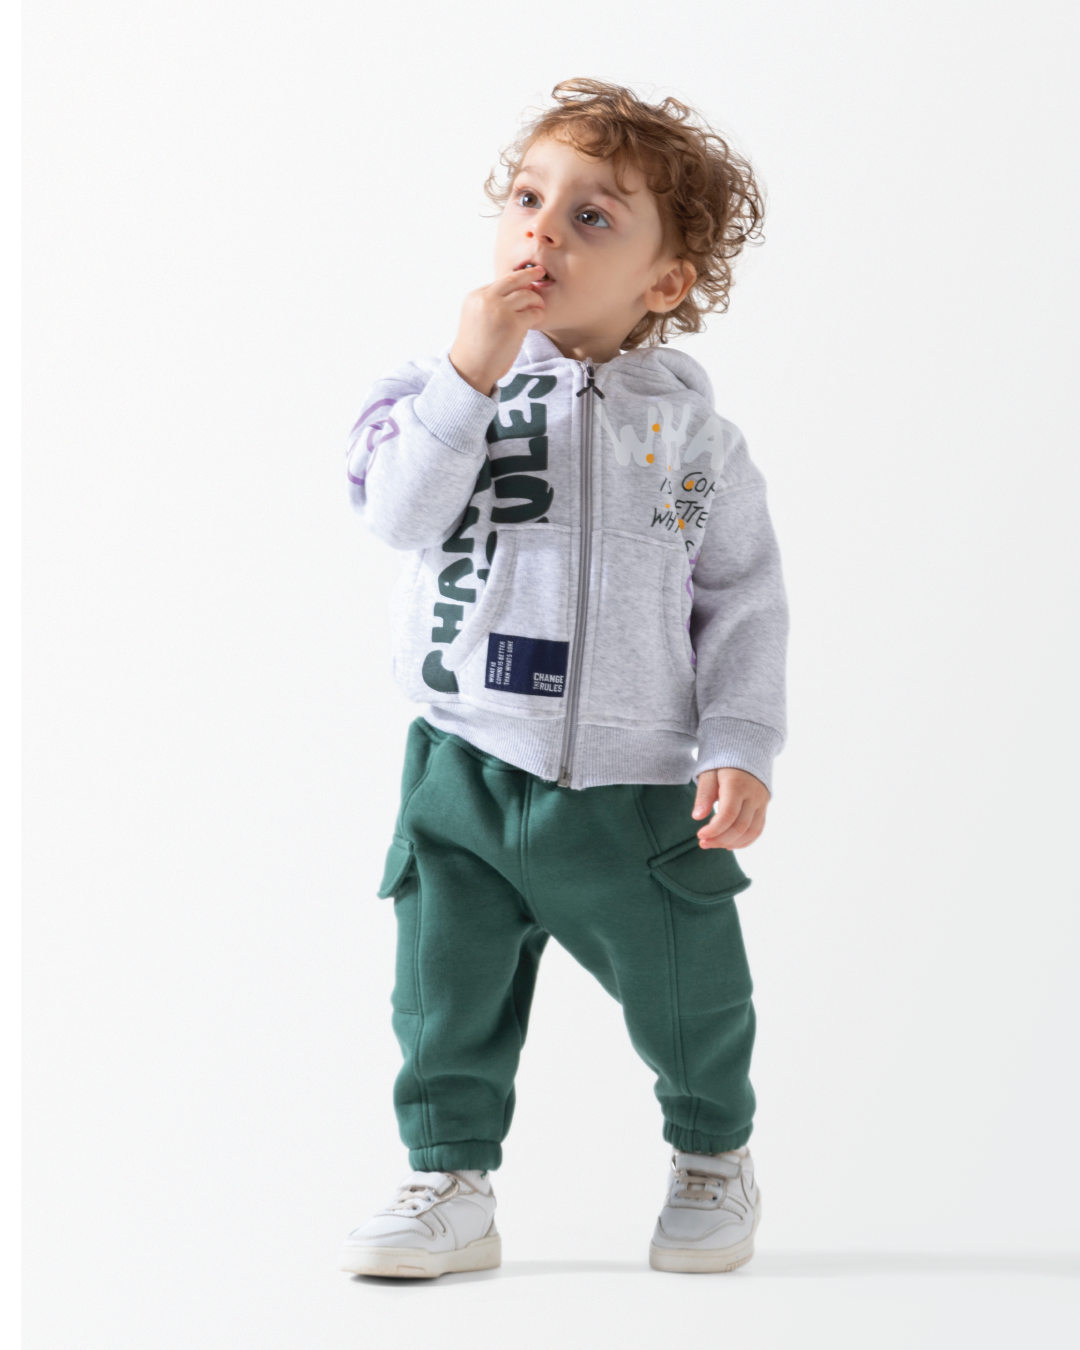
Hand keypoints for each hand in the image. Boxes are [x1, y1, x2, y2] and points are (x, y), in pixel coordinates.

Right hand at [449, 266, 547, 394]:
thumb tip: (515, 293)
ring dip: (536, 300)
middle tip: (540, 271)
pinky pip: (534, 313)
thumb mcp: (476, 318)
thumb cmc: (476, 348)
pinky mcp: (514, 323)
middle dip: (529, 274)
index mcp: (475, 297)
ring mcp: (500, 310)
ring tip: (539, 308)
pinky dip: (538, 315)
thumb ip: (489, 305)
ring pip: (527, 295)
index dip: (515, 280)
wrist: (471, 369)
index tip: (526, 279)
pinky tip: (537, 320)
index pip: (500, 282)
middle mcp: (486, 299)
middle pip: (513, 280)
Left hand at [692, 768, 769, 849]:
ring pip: (752, 831)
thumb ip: (704, 795)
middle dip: (720, 839)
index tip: (700, 835)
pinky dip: (745, 841)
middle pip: (740, 826)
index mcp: (737, 784)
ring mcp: (762, 802)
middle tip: (703, 843)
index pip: (728, 815)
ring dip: (732, 843)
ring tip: (714, 844)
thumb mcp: (708, 773)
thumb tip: (697, 817)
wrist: (746, 751)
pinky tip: (729, 844)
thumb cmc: (722, 763)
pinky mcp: (764, 807)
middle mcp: (753, 794)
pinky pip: (758, 829)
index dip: (714, 829)